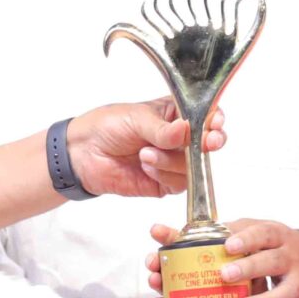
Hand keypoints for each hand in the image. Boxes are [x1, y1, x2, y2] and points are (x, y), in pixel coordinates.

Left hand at [72, 100, 224, 197]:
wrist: (83, 154)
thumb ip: (164, 129)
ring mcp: (174, 161)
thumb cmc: (107, 126)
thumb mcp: (137, 118)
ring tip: (145, 153)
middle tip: (207, 142)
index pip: (206, 116)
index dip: (215, 121)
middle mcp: (179, 138)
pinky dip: (163, 175)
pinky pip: (179, 183)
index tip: (215, 124)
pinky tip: (146, 167)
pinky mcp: (165, 183)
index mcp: (176, 114)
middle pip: (208, 144)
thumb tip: (187, 129)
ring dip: (171, 161)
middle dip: (207, 144)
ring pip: (194, 166)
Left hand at [148, 219, 298, 297]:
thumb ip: (202, 237)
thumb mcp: (244, 234)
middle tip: (224, 276)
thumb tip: (157, 231)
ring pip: (285, 292)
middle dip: (248, 268)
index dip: (244, 238)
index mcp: (272, 235)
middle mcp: (289, 256)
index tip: (226, 245)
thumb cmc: (267, 247)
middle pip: (271, 260)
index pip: (259, 232)